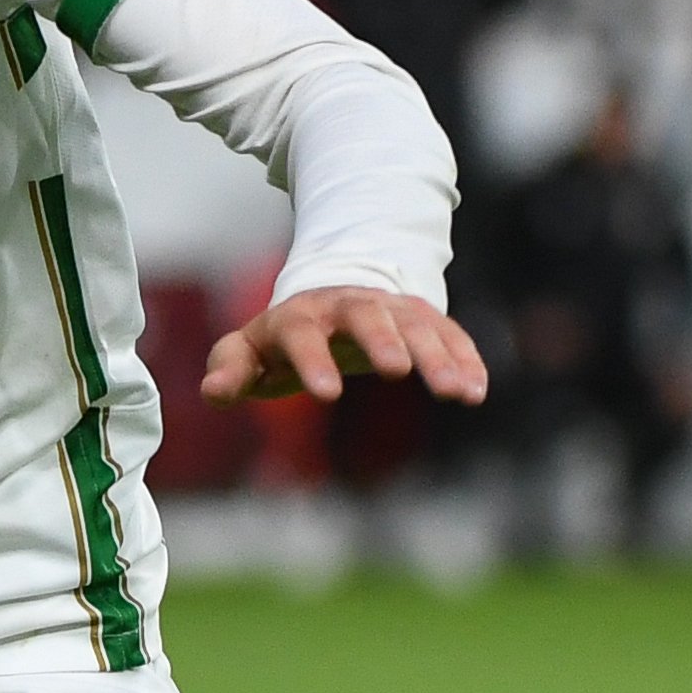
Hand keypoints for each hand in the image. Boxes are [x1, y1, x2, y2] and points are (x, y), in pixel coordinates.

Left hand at [203, 284, 487, 407]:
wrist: (328, 297)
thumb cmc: (280, 339)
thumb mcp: (247, 351)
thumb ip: (229, 371)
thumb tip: (214, 394)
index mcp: (298, 317)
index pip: (302, 335)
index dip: (312, 361)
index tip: (326, 395)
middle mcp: (348, 306)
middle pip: (367, 318)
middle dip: (383, 342)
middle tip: (399, 373)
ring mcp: (389, 308)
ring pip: (416, 325)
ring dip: (438, 357)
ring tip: (457, 394)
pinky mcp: (421, 318)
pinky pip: (449, 334)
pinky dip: (465, 359)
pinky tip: (476, 391)